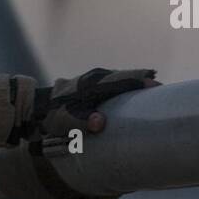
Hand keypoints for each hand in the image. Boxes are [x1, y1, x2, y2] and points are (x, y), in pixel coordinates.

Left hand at [35, 68, 158, 137]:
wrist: (36, 106)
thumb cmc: (53, 116)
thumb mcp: (66, 122)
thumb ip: (83, 123)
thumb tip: (100, 123)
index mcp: (93, 85)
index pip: (122, 81)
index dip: (140, 82)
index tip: (157, 86)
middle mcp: (95, 77)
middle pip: (124, 76)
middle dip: (142, 79)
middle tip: (161, 87)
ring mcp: (92, 78)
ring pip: (119, 77)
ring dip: (134, 81)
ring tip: (152, 88)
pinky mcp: (90, 83)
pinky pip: (113, 81)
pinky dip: (125, 84)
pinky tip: (132, 91)